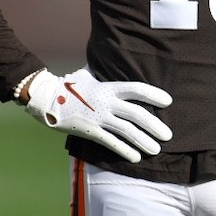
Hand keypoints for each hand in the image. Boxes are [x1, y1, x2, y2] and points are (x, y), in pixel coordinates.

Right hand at [23, 67, 172, 162]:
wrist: (47, 99)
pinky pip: (111, 142)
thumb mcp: (90, 74)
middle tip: (168, 135)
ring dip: (143, 141)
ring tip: (157, 149)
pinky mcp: (90, 131)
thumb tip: (116, 58)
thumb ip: (105, 72)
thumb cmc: (71, 85)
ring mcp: (99, 118)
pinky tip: (136, 157)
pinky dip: (124, 150)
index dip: (153, 95)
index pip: (136, 89)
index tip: (168, 101)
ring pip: (126, 131)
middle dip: (154, 125)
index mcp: (109, 87)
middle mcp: (106, 103)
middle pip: (136, 114)